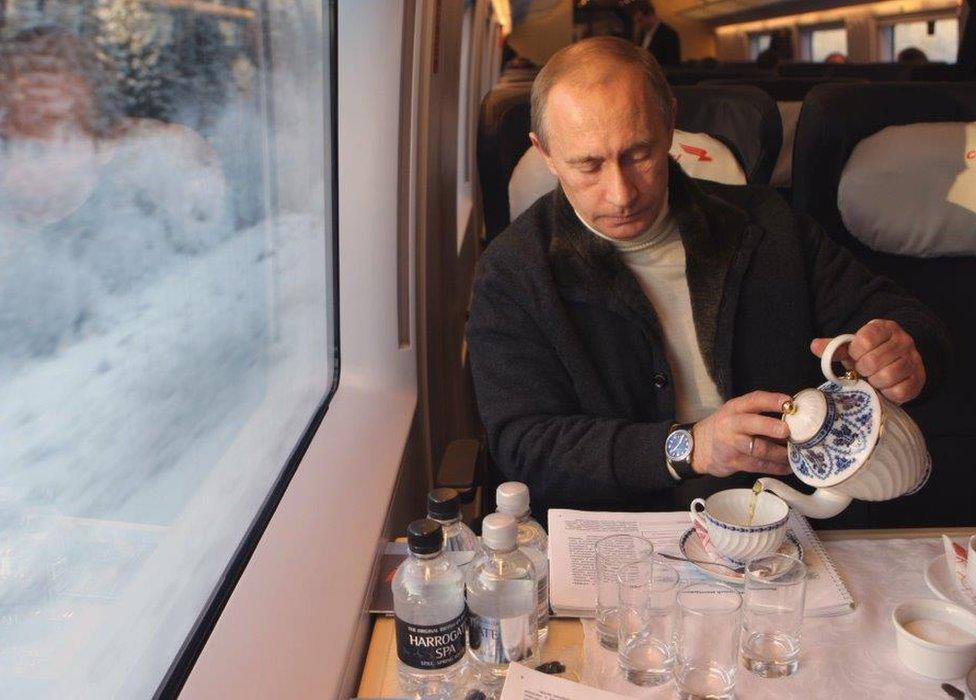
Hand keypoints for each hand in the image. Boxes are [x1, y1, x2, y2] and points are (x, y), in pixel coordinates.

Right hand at [691, 391, 791, 477]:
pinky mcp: (734, 462)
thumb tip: (793, 420)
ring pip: (758, 449)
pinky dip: (775, 467)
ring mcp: (732, 444)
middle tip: (787, 431)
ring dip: (780, 453)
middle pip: (752, 424)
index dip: (772, 400)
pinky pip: (758, 465)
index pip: (754, 400)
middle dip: (771, 427)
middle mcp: (732, 424)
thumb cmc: (724, 428)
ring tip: (795, 454)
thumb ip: (759, 415)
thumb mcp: (736, 414)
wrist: (697, 447)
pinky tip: (787, 467)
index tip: (789, 403)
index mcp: (736, 408)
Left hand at [811, 320, 925, 403]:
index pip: (865, 340)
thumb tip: (814, 345)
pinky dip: (887, 393)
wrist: (898, 365)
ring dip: (874, 382)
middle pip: (873, 361)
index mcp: (885, 328)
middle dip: (862, 370)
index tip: (856, 356)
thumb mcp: (853, 348)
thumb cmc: (870, 355)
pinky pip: (899, 391)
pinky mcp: (918, 379)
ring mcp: (914, 360)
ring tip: (873, 379)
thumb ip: (834, 347)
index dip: (855, 352)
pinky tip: (885, 388)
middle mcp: (904, 341)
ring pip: (886, 376)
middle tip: (864, 370)